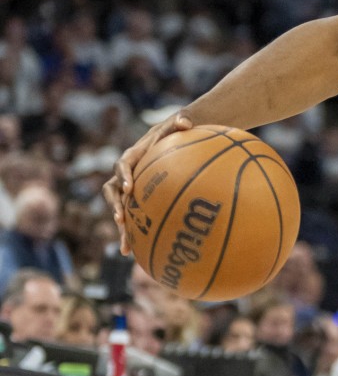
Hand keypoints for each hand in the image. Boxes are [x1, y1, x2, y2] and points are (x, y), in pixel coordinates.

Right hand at [103, 112, 193, 255]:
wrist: (173, 141)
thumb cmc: (175, 132)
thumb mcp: (177, 124)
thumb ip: (179, 122)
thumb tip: (186, 122)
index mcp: (133, 156)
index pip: (122, 166)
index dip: (123, 176)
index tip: (129, 188)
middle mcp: (126, 174)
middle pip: (113, 192)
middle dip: (115, 206)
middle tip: (121, 219)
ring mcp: (129, 189)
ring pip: (118, 209)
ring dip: (121, 227)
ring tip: (126, 246)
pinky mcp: (137, 200)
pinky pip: (132, 217)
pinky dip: (133, 234)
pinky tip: (137, 254)